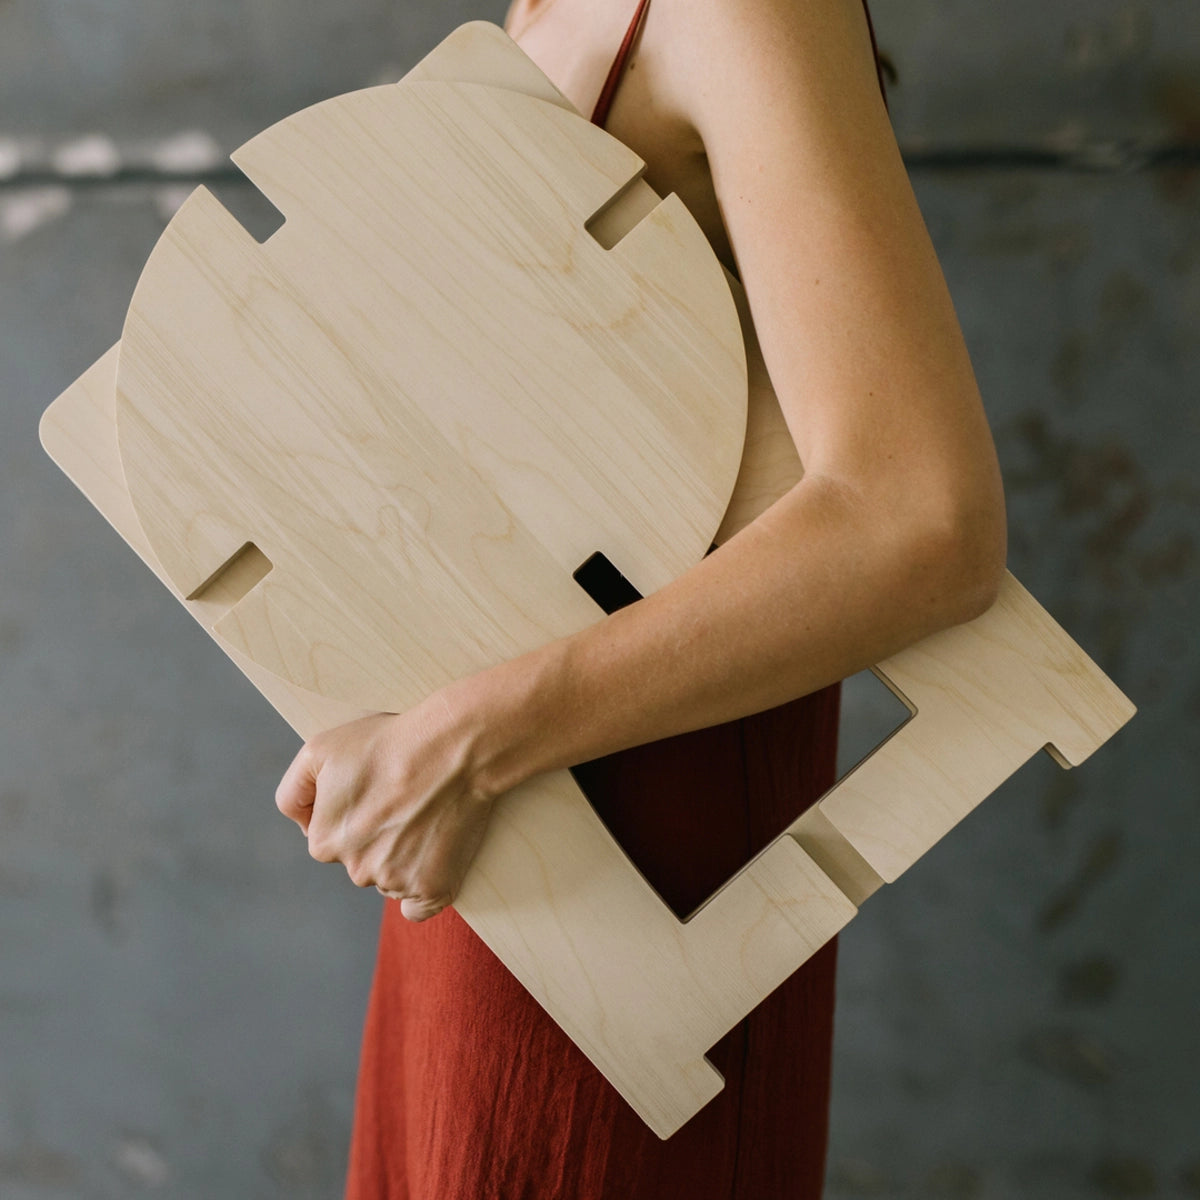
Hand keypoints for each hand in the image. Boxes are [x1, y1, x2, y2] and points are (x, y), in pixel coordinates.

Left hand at [274, 696, 496, 922]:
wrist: (452, 749)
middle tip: (403, 800)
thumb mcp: (318, 750)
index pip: (332, 838)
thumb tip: (301, 823)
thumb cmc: (389, 744)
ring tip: (426, 815)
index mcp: (325, 841)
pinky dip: (422, 889)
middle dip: (378, 836)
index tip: (375, 792)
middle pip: (362, 860)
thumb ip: (293, 793)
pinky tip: (429, 863)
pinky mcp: (432, 889)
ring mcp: (395, 882)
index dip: (353, 812)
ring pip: (391, 878)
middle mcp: (355, 869)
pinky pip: (419, 905)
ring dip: (403, 856)